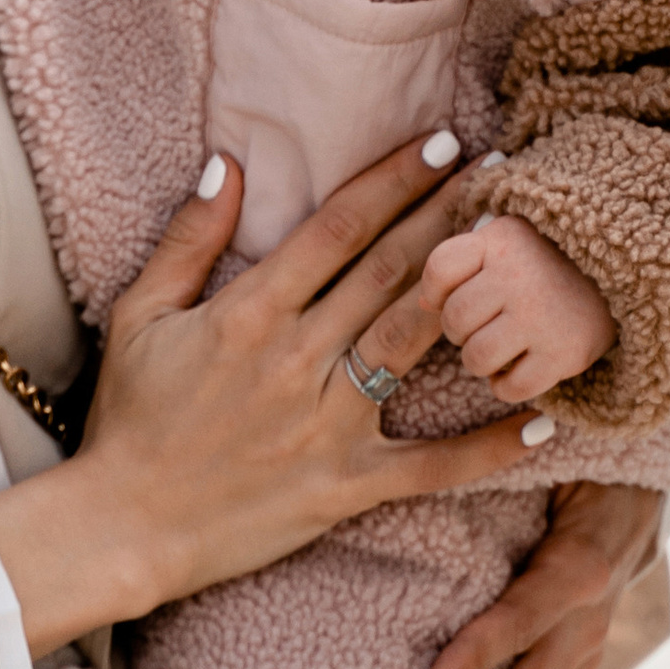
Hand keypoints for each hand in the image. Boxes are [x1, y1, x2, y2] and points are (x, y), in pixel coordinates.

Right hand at [0, 136, 550, 656]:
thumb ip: (188, 239)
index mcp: (250, 311)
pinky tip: (546, 420)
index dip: (393, 179)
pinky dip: (491, 447)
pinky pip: (432, 467)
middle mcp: (298, 358)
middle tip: (505, 171)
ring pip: (415, 342)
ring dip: (472, 291)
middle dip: (449, 213)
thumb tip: (224, 162)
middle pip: (390, 270)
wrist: (123, 527)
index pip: (338, 228)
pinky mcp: (346, 485)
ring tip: (522, 254)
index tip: (439, 141)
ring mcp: (328, 424)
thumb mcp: (139, 314)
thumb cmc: (129, 418)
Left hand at [416, 216, 614, 403]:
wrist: (629, 275)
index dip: (436, 292)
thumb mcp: (509, 241)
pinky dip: (506, 387)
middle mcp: (518, 275)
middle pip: (454, 319)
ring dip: (480, 362)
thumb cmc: (553, 259)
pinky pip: (510, 387)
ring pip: (475, 358)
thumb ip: (464, 262)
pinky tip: (519, 369)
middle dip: (460, 332)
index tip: (452, 297)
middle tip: (483, 327)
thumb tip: (421, 304)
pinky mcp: (564, 354)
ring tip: (500, 349)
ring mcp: (541, 316)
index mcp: (500, 239)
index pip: (439, 269)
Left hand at [427, 480, 666, 668]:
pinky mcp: (579, 660)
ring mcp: (587, 648)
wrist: (640, 488)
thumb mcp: (547, 463)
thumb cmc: (578, 464)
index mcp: (579, 567)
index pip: (520, 621)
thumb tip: (433, 472)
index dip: (475, 657)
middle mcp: (588, 620)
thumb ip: (499, 472)